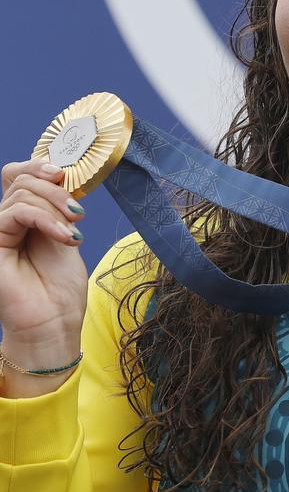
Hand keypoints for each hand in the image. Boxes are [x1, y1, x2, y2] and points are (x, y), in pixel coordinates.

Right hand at [0, 159, 88, 351]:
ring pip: (22, 193)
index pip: (18, 175)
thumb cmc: (60, 290)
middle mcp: (5, 222)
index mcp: (22, 218)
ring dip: (55, 207)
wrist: (53, 325)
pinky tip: (67, 237)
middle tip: (78, 213)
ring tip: (73, 233)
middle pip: (22, 179)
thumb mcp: (64, 237)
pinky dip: (47, 219)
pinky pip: (16, 212)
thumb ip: (57, 207)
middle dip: (55, 190)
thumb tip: (59, 175)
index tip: (65, 175)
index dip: (39, 165)